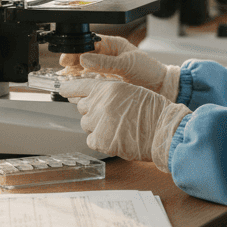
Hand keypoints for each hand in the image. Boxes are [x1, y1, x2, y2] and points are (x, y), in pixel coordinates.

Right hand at [59, 35, 180, 100]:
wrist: (160, 87)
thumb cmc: (148, 71)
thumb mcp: (126, 64)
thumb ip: (104, 62)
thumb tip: (84, 58)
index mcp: (113, 45)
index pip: (90, 43)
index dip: (77, 49)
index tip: (67, 58)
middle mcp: (108, 56)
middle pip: (84, 56)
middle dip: (73, 61)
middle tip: (64, 69)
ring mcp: (107, 69)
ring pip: (86, 69)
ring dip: (76, 73)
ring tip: (67, 79)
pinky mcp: (107, 81)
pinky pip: (91, 80)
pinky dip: (83, 83)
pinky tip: (77, 87)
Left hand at [60, 80, 189, 171]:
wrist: (164, 130)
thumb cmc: (154, 111)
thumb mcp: (130, 91)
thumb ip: (109, 93)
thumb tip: (93, 97)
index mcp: (108, 88)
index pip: (79, 86)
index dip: (69, 88)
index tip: (62, 89)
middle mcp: (99, 103)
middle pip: (82, 107)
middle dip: (91, 110)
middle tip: (109, 115)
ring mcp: (98, 122)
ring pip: (86, 124)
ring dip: (96, 125)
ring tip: (117, 127)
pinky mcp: (100, 140)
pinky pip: (90, 140)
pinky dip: (99, 140)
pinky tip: (115, 138)